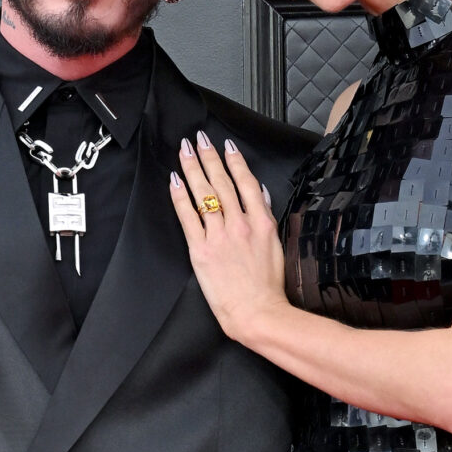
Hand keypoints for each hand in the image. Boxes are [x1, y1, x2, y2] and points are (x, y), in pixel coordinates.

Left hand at [168, 131, 287, 349]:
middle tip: (198, 139)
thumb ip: (266, 216)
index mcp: (261, 222)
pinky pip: (187, 216)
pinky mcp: (201, 250)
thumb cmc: (267, 286)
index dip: (234, 161)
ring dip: (192, 168)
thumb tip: (259, 193)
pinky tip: (175, 180)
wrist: (256, 312)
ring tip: (185, 151)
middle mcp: (240, 224)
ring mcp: (219, 236)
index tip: (226, 146)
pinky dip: (180, 196)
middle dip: (208, 157)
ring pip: (204, 194)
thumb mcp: (275, 245)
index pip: (245, 182)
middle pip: (221, 182)